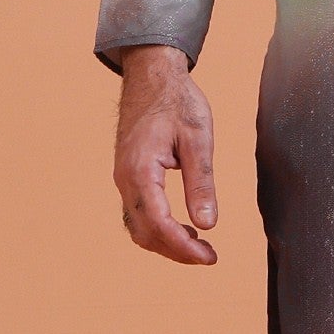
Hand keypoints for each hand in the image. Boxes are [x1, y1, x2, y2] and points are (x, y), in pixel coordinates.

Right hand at [113, 45, 219, 264]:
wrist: (152, 76)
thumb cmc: (176, 102)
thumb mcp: (198, 140)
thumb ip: (201, 183)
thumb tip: (208, 224)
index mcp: (141, 171)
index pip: (159, 225)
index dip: (184, 248)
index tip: (210, 257)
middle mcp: (125, 180)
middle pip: (145, 233)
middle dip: (176, 251)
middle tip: (209, 256)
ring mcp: (123, 179)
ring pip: (138, 227)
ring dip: (166, 242)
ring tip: (199, 245)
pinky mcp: (128, 176)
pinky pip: (138, 214)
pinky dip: (158, 228)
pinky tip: (183, 226)